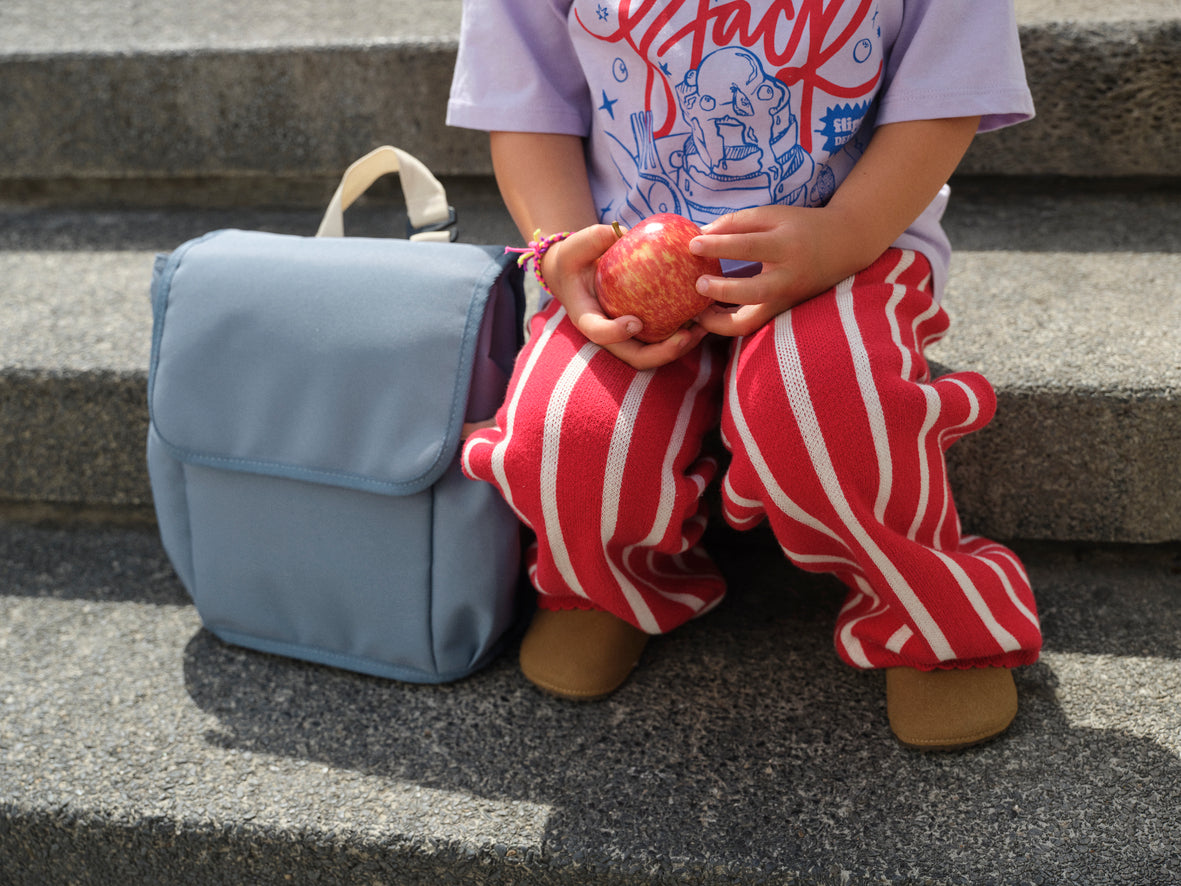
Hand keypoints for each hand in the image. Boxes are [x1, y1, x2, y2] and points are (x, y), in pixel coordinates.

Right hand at [541, 224, 709, 369]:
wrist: (576, 272)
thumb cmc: (575, 257)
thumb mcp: (577, 245)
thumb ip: (595, 238)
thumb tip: (623, 233)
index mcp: (586, 316)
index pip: (598, 332)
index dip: (615, 333)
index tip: (635, 322)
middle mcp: (608, 333)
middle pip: (634, 356)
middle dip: (661, 353)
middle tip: (685, 336)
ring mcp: (626, 336)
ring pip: (653, 355)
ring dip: (678, 348)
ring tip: (702, 330)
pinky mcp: (642, 330)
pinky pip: (662, 338)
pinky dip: (683, 335)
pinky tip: (704, 317)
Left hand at [688, 205, 845, 337]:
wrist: (845, 246)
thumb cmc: (802, 226)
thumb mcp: (773, 215)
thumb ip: (736, 223)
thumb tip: (700, 235)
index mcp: (787, 246)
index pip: (748, 246)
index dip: (718, 246)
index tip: (692, 244)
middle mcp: (789, 277)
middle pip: (753, 294)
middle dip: (721, 291)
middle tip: (697, 284)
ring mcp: (786, 300)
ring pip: (750, 323)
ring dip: (719, 322)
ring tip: (697, 311)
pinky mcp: (782, 312)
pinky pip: (751, 325)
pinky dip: (727, 323)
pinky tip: (709, 313)